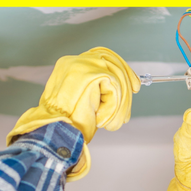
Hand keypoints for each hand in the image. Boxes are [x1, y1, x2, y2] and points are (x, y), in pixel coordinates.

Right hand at [6, 47, 139, 180]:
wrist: (55, 133)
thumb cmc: (64, 125)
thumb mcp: (80, 102)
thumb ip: (94, 91)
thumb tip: (116, 90)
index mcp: (69, 66)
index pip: (100, 56)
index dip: (119, 67)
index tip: (132, 82)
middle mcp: (74, 61)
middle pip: (111, 60)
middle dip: (127, 77)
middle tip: (135, 90)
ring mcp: (82, 65)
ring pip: (116, 75)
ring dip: (119, 102)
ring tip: (112, 122)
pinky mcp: (90, 74)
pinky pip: (114, 87)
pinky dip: (113, 106)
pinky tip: (102, 118)